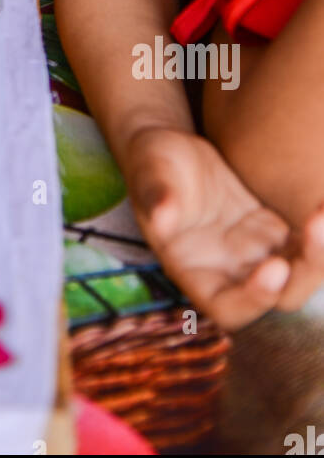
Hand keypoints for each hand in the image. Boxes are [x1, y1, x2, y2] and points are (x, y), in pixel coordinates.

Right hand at [125, 126, 323, 329]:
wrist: (172, 149)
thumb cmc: (151, 165)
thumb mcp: (150, 175)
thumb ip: (156, 197)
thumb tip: (162, 218)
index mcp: (194, 273)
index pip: (229, 308)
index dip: (255, 298)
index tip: (275, 266)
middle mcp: (229, 272)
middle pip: (279, 294)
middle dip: (305, 271)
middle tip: (317, 226)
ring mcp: (254, 253)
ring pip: (300, 271)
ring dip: (320, 249)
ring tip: (323, 210)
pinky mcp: (272, 230)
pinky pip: (306, 242)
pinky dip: (319, 228)